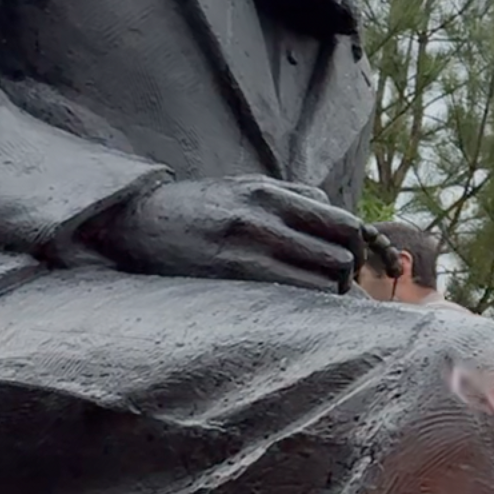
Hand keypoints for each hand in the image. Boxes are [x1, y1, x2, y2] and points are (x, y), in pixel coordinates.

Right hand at [81, 176, 362, 290]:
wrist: (135, 221)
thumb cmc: (198, 208)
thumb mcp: (245, 188)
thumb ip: (294, 198)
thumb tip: (342, 221)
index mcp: (271, 191)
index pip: (344, 221)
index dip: (358, 245)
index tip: (350, 260)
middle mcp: (264, 214)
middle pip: (343, 251)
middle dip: (349, 272)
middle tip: (335, 283)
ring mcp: (248, 246)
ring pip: (325, 278)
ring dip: (329, 292)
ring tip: (311, 295)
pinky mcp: (232, 275)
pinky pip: (295, 295)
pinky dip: (306, 304)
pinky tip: (292, 305)